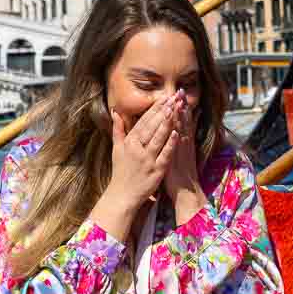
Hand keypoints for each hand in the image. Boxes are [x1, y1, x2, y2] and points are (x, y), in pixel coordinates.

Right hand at [106, 97, 178, 214]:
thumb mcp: (116, 149)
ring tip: (175, 109)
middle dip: (162, 112)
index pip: (143, 122)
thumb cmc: (120, 172)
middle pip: (151, 127)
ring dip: (166, 123)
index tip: (162, 98)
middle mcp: (137, 149)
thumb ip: (118, 129)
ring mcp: (147, 160)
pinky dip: (170, 144)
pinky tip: (177, 133)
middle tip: (172, 98)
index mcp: (129, 142)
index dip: (153, 109)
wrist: (122, 195)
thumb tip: (116, 112)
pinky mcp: (156, 171)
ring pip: (158, 138)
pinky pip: (164, 155)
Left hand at [164, 90, 206, 223]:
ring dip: (181, 117)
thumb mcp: (177, 154)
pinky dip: (179, 137)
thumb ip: (176, 141)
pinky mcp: (178, 160)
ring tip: (180, 101)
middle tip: (180, 90)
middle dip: (181, 106)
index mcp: (182, 141)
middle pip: (183, 121)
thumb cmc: (179, 174)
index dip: (180, 106)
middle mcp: (184, 144)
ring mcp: (182, 151)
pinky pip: (179, 146)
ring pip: (182, 131)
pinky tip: (178, 127)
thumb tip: (175, 129)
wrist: (186, 191)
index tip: (178, 92)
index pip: (181, 120)